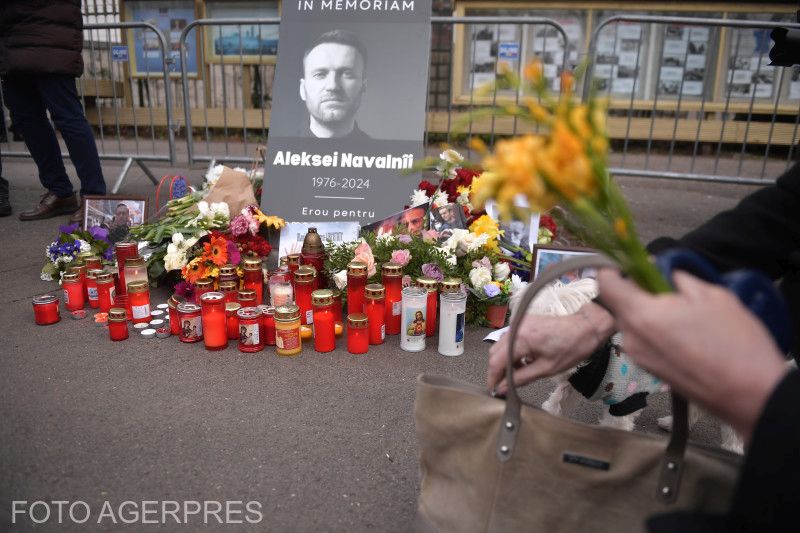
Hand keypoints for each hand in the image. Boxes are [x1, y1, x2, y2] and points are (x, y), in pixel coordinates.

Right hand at [486, 302, 614, 394]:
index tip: (493, 392)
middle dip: (497, 371)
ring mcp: (519, 322)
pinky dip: (512, 351)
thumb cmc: (571, 348)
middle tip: (503, 387)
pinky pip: (510, 339)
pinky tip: (523, 362)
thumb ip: (520, 379)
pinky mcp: (523, 321)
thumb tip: (502, 389)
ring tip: (516, 375)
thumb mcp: (546, 369)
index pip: (496, 362)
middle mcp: (515, 327)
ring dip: (504, 361)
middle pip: (495, 353)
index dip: (493, 378)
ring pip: (501, 346)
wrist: (586, 326)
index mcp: (520, 338)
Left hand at [598, 269, 788, 441]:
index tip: (633, 265)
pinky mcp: (649, 370)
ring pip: (632, 322)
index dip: (614, 269)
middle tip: (668, 286)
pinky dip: (655, 330)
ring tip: (682, 311)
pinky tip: (684, 333)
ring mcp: (638, 358)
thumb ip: (678, 278)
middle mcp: (630, 338)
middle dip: (638, 291)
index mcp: (640, 315)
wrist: (749, 395)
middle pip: (619, 304)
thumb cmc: (734, 343)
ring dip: (648, 311)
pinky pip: (642, 340)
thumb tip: (662, 273)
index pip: (605, 284)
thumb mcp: (711, 295)